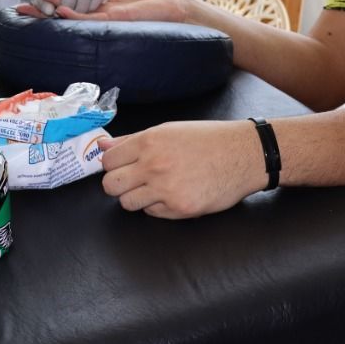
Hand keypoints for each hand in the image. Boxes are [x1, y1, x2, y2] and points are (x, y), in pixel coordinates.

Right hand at [46, 0, 190, 22]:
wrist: (175, 3)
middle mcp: (100, 9)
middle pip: (66, 9)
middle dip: (45, 8)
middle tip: (22, 5)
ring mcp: (105, 16)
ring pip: (73, 16)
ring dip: (54, 12)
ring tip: (35, 6)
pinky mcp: (115, 19)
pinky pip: (91, 18)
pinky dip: (75, 16)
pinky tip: (61, 12)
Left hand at [99, 120, 268, 218]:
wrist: (243, 155)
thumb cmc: (207, 140)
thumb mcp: (168, 130)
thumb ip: (132, 140)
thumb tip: (102, 144)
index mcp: (149, 141)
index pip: (107, 161)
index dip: (112, 165)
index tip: (121, 166)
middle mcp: (154, 165)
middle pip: (110, 185)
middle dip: (117, 184)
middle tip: (131, 180)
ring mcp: (166, 190)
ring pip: (127, 203)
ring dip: (136, 197)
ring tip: (153, 187)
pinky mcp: (180, 209)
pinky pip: (152, 213)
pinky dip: (157, 206)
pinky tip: (173, 193)